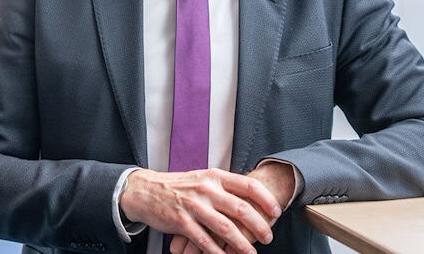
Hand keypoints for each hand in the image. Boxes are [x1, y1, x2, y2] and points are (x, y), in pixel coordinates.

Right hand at [119, 168, 280, 253]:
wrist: (147, 191)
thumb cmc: (179, 186)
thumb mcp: (204, 179)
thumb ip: (225, 187)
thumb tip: (252, 198)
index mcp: (215, 177)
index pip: (249, 185)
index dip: (266, 200)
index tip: (276, 211)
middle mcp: (207, 189)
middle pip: (241, 209)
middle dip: (259, 226)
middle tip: (268, 237)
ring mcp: (194, 206)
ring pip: (225, 228)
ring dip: (241, 244)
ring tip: (251, 253)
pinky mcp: (182, 222)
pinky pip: (204, 241)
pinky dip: (217, 252)